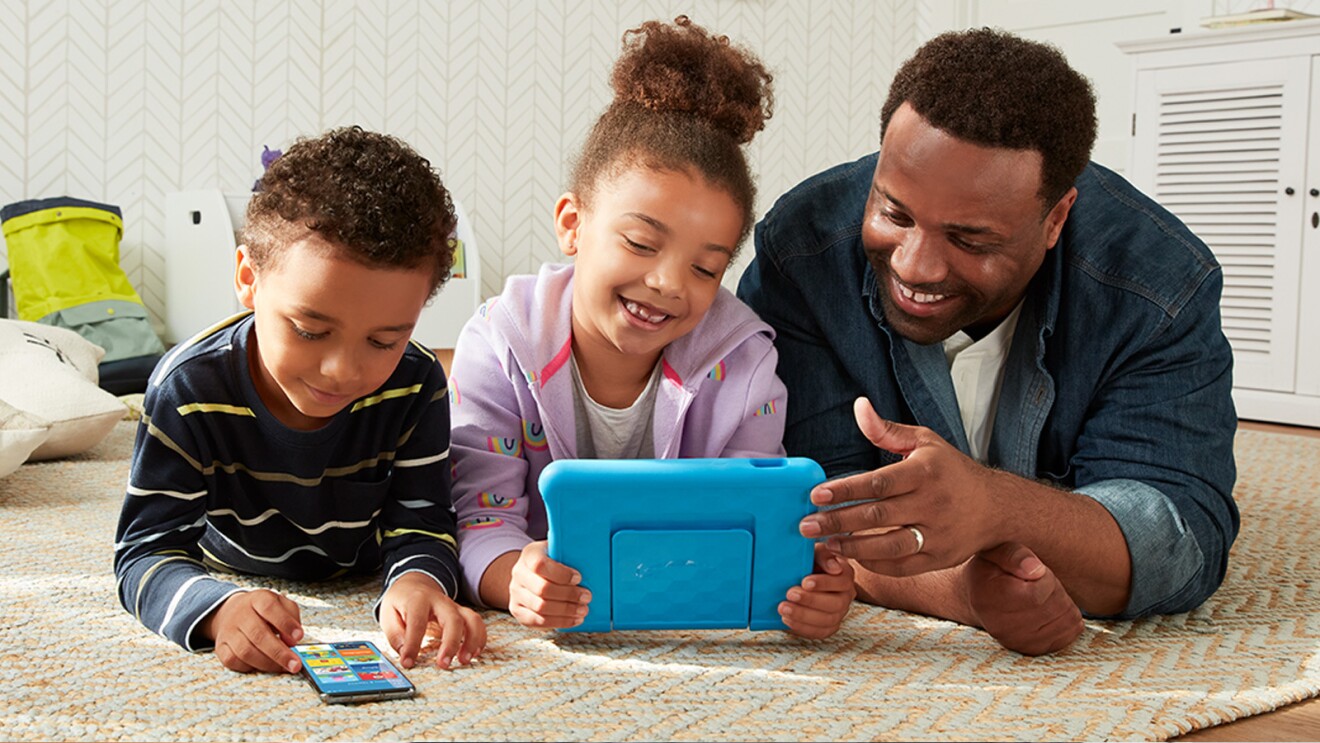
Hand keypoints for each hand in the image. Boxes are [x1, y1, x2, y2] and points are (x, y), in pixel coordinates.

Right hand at [201, 589, 303, 673]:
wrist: (232, 612)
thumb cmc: (262, 611)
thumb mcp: (281, 604)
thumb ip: (292, 617)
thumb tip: (293, 640)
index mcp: (258, 599)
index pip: (269, 608)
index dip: (285, 623)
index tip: (299, 637)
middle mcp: (240, 614)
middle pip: (258, 634)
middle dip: (279, 653)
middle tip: (295, 664)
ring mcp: (228, 632)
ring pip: (245, 651)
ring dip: (268, 663)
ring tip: (284, 667)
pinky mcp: (221, 647)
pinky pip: (233, 661)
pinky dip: (250, 667)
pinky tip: (264, 666)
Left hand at [380, 572, 485, 669]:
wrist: (414, 584)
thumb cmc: (401, 602)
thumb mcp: (388, 613)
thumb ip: (394, 634)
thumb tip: (405, 654)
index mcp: (418, 600)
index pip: (417, 623)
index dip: (413, 645)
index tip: (408, 662)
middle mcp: (440, 602)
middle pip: (453, 619)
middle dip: (451, 643)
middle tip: (444, 664)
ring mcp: (454, 607)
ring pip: (472, 620)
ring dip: (472, 641)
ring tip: (464, 660)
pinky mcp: (462, 614)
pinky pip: (477, 624)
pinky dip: (479, 639)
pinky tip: (474, 653)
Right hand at [508, 541, 590, 628]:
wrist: (531, 573)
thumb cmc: (553, 562)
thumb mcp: (559, 550)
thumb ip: (571, 554)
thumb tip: (593, 562)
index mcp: (530, 554)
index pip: (540, 565)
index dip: (561, 574)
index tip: (579, 578)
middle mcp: (519, 573)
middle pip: (543, 589)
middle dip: (569, 595)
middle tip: (587, 597)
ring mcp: (516, 593)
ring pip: (541, 607)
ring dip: (566, 611)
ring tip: (583, 610)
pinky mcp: (518, 611)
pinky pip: (538, 621)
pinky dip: (559, 622)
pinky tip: (574, 619)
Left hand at [779, 543, 855, 638]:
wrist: (797, 579)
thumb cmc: (808, 562)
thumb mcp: (814, 552)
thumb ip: (823, 555)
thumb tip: (834, 567)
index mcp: (845, 575)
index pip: (841, 581)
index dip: (824, 583)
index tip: (804, 582)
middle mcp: (846, 596)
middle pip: (836, 604)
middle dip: (811, 601)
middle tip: (789, 594)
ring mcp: (839, 613)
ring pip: (827, 620)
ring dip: (803, 615)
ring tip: (783, 608)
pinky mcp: (828, 627)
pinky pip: (819, 632)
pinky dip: (802, 627)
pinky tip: (787, 619)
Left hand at [798, 397, 1004, 575]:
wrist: (996, 507)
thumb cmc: (951, 470)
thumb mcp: (924, 442)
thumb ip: (886, 430)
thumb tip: (858, 406)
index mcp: (926, 472)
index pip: (878, 483)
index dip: (845, 490)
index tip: (815, 495)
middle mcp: (933, 504)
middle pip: (877, 516)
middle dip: (838, 522)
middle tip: (806, 525)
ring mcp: (938, 534)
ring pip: (889, 546)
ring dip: (852, 547)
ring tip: (825, 544)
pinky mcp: (940, 559)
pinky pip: (901, 566)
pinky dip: (874, 563)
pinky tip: (852, 556)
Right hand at [963, 543, 1083, 655]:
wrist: (976, 595)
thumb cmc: (990, 567)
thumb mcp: (995, 550)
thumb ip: (1014, 555)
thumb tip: (1037, 571)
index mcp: (987, 599)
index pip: (1037, 595)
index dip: (1047, 577)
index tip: (1036, 570)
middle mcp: (999, 627)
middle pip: (1054, 609)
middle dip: (1057, 590)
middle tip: (1041, 581)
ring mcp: (1016, 642)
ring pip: (1066, 622)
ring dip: (1063, 603)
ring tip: (1044, 594)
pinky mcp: (1032, 650)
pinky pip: (1069, 635)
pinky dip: (1067, 619)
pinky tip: (1051, 608)